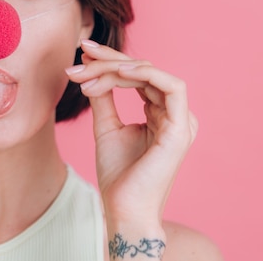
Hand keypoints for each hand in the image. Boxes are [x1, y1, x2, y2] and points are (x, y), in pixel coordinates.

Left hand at [65, 39, 197, 229]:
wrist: (123, 209)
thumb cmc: (117, 174)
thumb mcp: (106, 127)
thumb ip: (104, 98)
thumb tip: (92, 70)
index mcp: (160, 113)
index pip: (137, 76)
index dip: (110, 61)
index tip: (82, 54)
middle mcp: (173, 114)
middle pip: (144, 70)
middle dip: (109, 59)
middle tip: (81, 54)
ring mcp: (181, 120)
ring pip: (152, 73)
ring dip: (117, 67)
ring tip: (88, 71)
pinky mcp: (181, 128)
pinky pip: (172, 87)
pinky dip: (146, 74)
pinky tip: (118, 71)